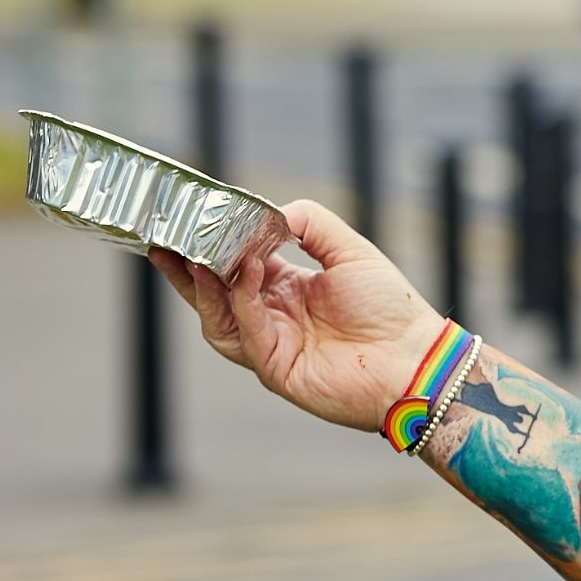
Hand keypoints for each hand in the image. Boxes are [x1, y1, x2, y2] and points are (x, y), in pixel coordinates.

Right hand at [149, 199, 446, 433]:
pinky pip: (246, 330)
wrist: (416, 359)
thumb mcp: (349, 249)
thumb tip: (269, 212)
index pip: (233, 264)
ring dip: (204, 284)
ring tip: (193, 252)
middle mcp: (271, 317)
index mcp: (286, 289)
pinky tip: (245, 269)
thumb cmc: (390, 308)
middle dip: (185, 266)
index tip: (191, 217)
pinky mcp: (274, 368)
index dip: (211, 243)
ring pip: (218, 316)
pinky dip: (241, 299)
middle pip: (212, 292)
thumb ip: (310, 222)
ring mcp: (269, 345)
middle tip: (163, 236)